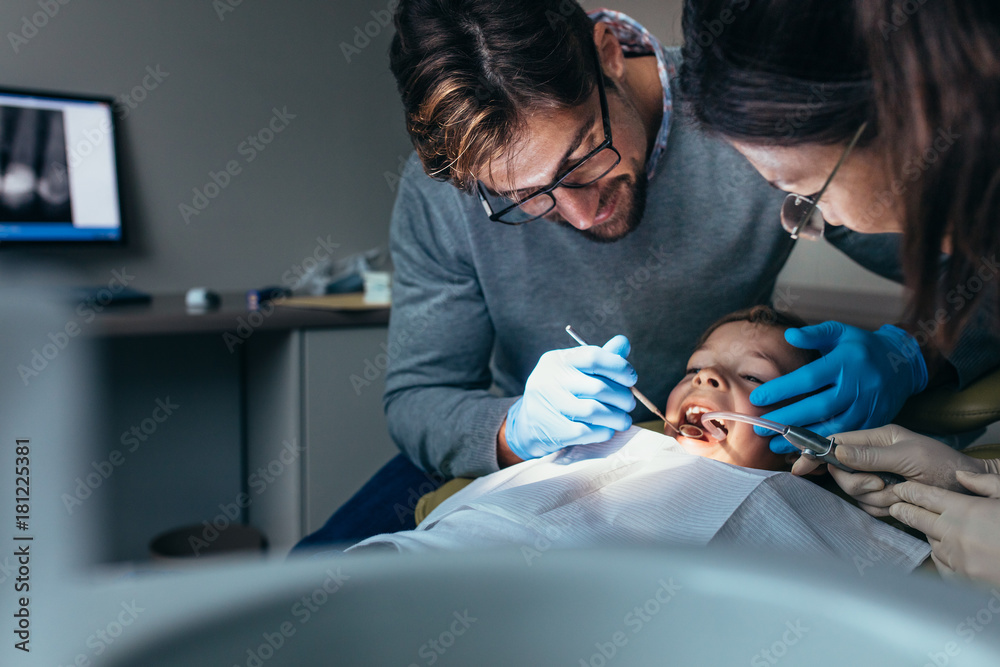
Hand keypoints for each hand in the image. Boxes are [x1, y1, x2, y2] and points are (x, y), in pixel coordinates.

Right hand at [503, 335, 636, 460]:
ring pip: (595, 411)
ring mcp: (550, 406)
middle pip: (598, 387)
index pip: (593, 357)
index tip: (631, 379)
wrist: (528, 423)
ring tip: (624, 419)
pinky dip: (605, 431)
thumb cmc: (560, 392)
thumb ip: (600, 358)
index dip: (619, 367)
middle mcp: (549, 380)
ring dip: (618, 417)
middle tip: (630, 403)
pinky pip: (588, 432)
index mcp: (556, 360)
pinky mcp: (554, 430)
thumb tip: (623, 342)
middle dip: (623, 397)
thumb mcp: (574, 370)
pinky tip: (608, 429)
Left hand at [750, 322, 927, 453]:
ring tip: (776, 445)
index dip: (782, 389)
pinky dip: (825, 447)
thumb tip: (789, 335)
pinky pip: (848, 439)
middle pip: (819, 407)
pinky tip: (804, 451)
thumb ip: (814, 334)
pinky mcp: (876, 422)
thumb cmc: (862, 346)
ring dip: (804, 440)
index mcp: (846, 361)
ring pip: (834, 428)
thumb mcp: (840, 332)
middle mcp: (859, 386)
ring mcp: (869, 406)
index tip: (757, 398)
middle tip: (761, 429)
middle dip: (787, 420)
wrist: (903, 363)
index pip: (809, 378)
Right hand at [791, 425, 989, 515]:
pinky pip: (867, 507)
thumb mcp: (908, 455)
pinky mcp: (883, 498)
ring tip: (900, 492)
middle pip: (841, 472)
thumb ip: (870, 454)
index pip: (836, 442)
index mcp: (877, 439)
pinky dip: (883, 507)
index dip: (815, 453)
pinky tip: (900, 501)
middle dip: (858, 482)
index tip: (799, 466)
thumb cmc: (943, 465)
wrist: (965, 492)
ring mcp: (876, 478)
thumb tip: (836, 450)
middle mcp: (872, 458)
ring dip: (876, 496)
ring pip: (854, 492)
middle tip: (882, 484)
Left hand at [890, 472, 999, 584]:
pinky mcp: (961, 579)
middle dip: (903, 509)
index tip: (899, 488)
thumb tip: (961, 475)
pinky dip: (942, 555)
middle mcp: (954, 533)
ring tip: (932, 528)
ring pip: (929, 541)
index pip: (923, 496)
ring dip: (929, 533)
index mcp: (965, 510)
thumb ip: (984, 483)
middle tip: (896, 505)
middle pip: (915, 518)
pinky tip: (949, 550)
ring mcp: (956, 558)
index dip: (907, 490)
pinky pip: (941, 564)